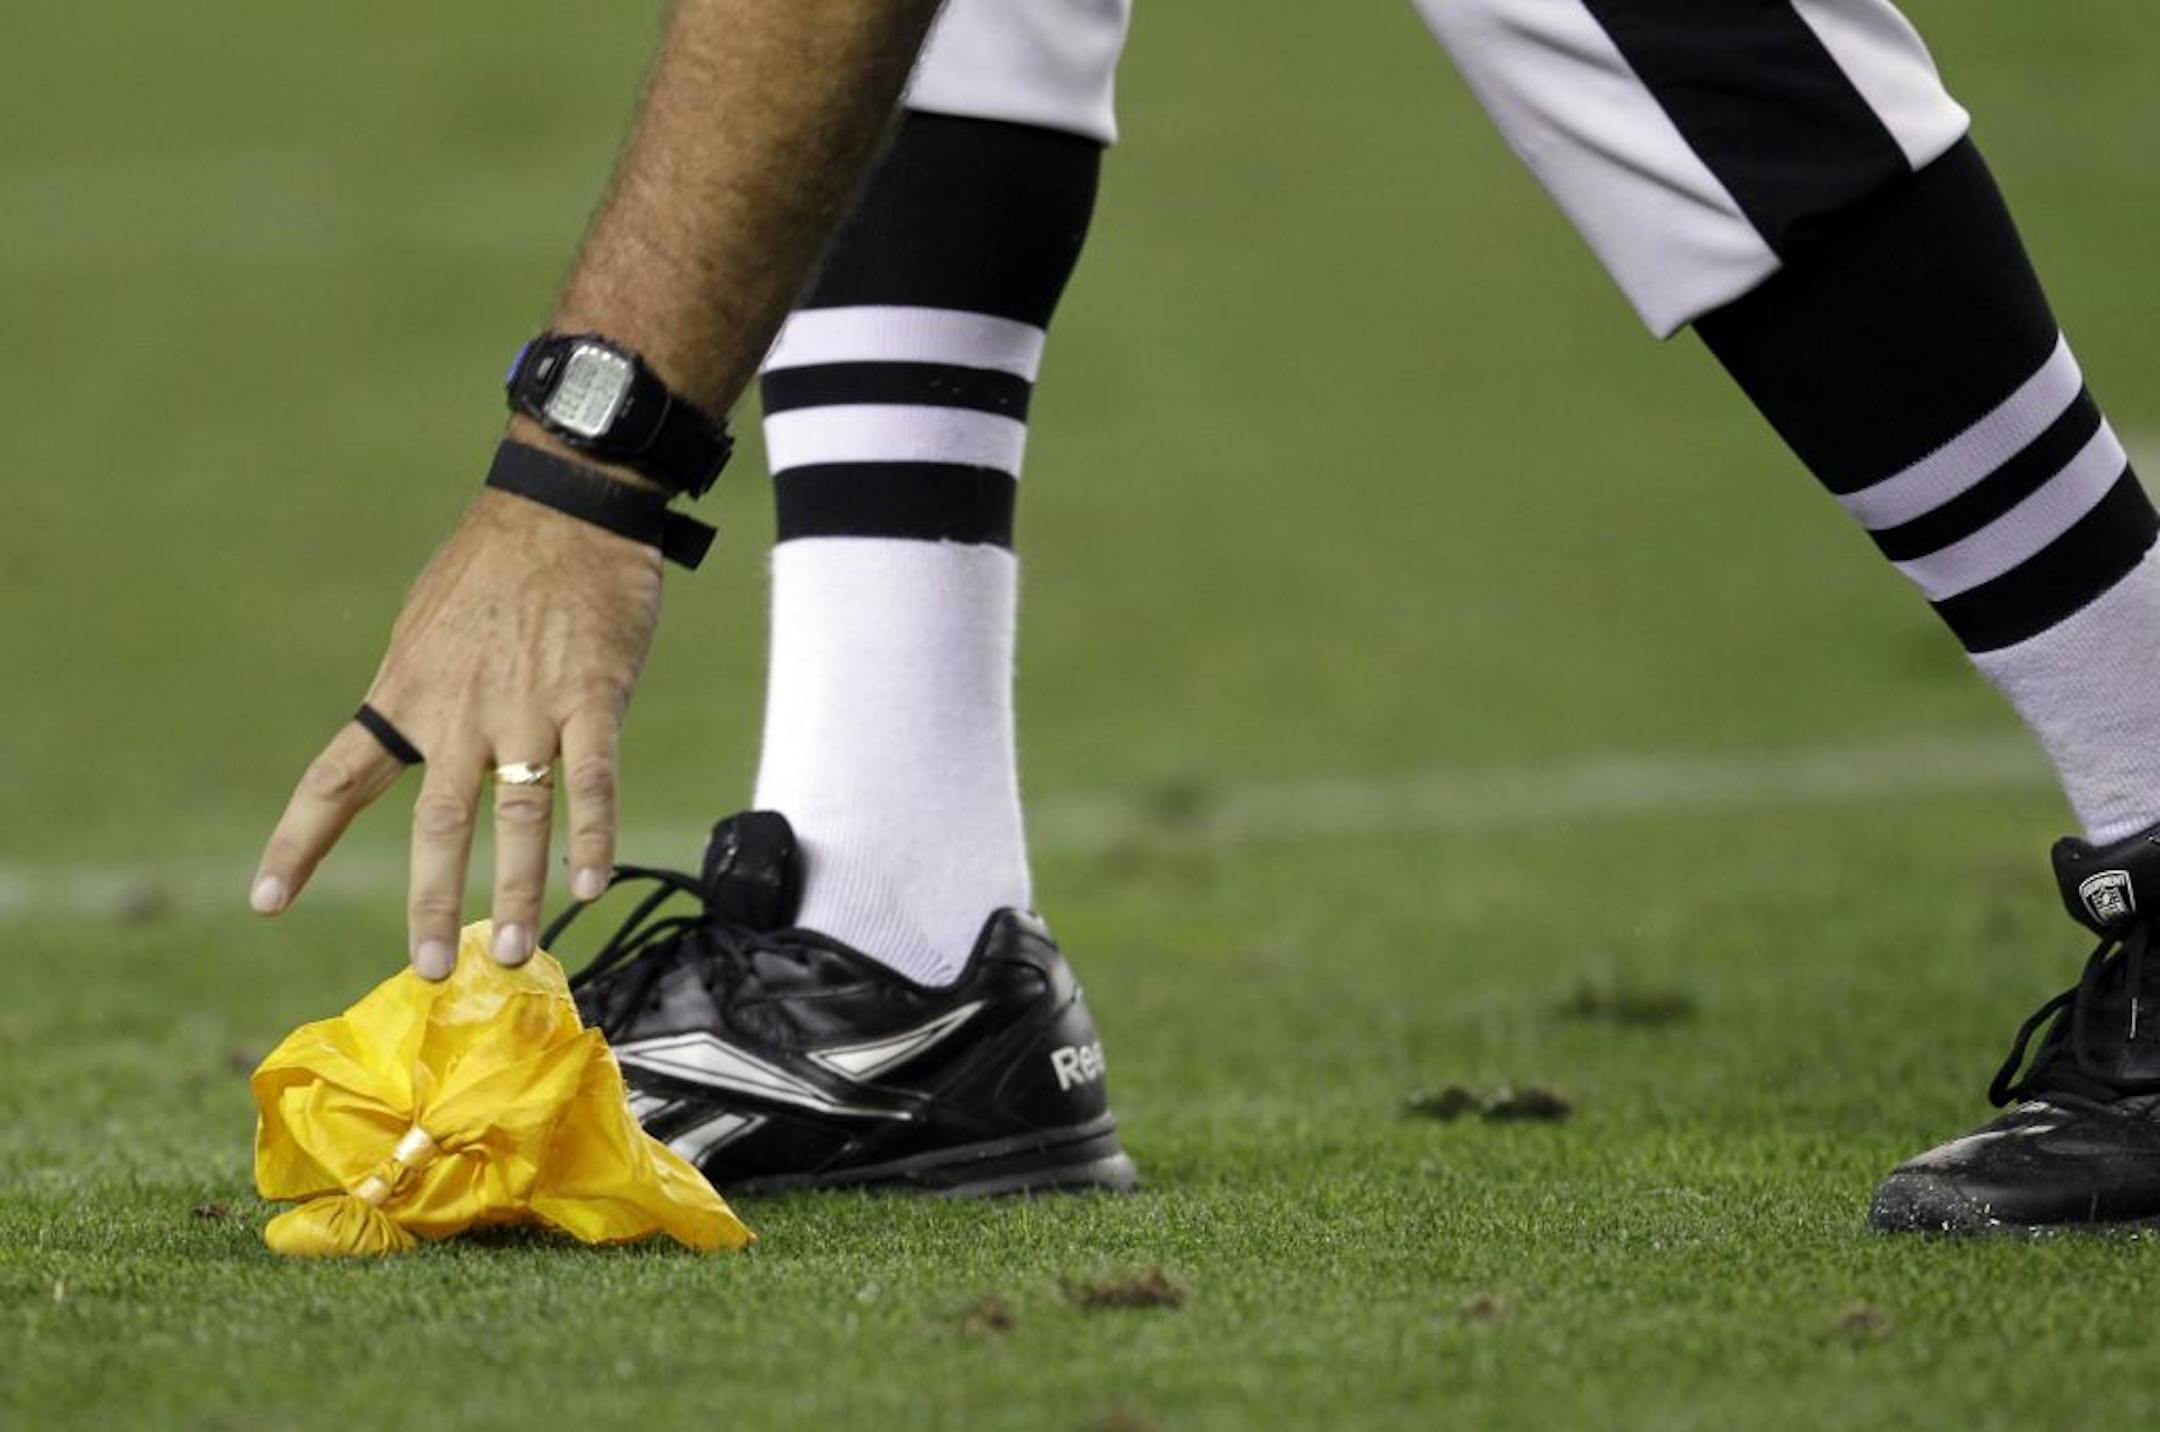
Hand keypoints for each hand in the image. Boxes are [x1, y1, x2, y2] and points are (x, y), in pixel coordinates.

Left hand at [251, 482, 663, 977]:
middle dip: (430, 900)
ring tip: (513, 949)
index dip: (298, 844)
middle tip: (432, 968)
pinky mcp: (591, 696)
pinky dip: (592, 834)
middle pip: (436, 821)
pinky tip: (588, 883)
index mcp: (406, 694)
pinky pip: (591, 778)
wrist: (564, 506)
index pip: (338, 780)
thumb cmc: (493, 567)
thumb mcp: (427, 628)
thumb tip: (409, 743)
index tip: (265, 901)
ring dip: (514, 888)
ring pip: (517, 812)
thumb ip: (419, 695)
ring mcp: (527, 706)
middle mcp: (459, 711)